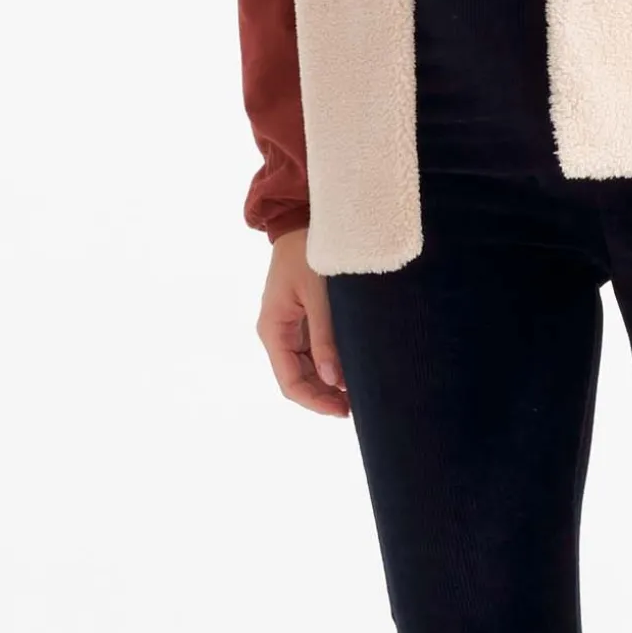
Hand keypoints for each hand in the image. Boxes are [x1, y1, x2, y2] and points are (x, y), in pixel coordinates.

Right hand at [257, 228, 350, 415]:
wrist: (301, 221)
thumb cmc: (308, 253)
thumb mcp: (318, 294)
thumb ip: (324, 336)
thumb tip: (332, 379)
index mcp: (273, 330)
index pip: (290, 381)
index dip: (315, 401)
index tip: (342, 411)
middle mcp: (278, 333)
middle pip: (299, 378)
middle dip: (325, 395)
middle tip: (358, 406)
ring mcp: (290, 327)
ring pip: (308, 367)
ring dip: (329, 382)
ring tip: (358, 391)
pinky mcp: (303, 318)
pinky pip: (314, 350)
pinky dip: (331, 362)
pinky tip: (351, 368)